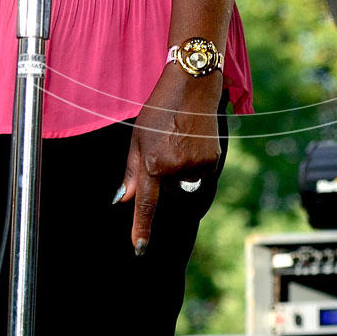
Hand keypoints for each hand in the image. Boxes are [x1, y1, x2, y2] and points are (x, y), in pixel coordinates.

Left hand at [112, 69, 222, 254]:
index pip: (146, 203)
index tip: (139, 249)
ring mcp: (196, 165)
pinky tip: (194, 140)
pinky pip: (200, 174)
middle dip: (164, 174)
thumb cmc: (161, 109)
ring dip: (181, 168)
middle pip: (167, 189)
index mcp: (153, 162)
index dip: (141, 228)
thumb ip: (133, 172)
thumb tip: (123, 200)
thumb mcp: (138, 137)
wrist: (193, 85)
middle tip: (167, 144)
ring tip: (181, 138)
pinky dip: (196, 162)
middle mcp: (175, 168)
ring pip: (184, 182)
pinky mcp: (213, 161)